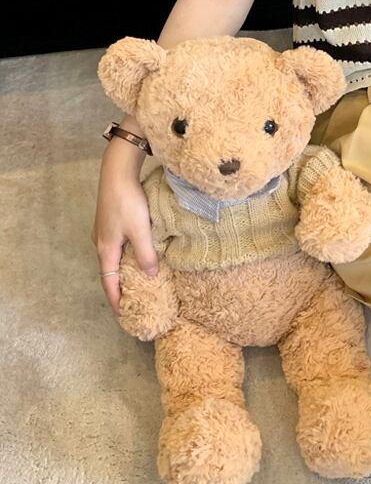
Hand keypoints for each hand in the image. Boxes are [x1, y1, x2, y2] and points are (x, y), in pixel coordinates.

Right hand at [91, 167, 157, 313]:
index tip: (124, 314)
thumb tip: (150, 275)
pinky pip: (117, 247)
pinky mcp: (110, 222)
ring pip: (113, 258)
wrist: (117, 174)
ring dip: (123, 271)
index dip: (116, 299)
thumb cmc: (127, 203)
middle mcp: (101, 243)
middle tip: (133, 300)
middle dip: (119, 287)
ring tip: (137, 281)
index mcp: (106, 250)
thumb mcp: (140, 230)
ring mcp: (104, 232)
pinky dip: (125, 256)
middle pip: (109, 272)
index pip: (108, 282)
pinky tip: (137, 254)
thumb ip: (145, 254)